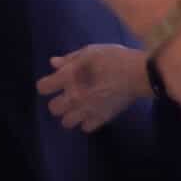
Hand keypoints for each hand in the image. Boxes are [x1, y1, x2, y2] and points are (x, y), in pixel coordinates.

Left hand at [37, 44, 151, 132]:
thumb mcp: (90, 51)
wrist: (138, 74)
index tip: (52, 83)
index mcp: (69, 77)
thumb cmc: (113, 58)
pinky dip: (86, 122)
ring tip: (78, 107)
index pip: (43, 87)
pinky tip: (91, 112)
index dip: (46, 85)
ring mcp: (87, 110)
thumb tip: (53, 63)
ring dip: (70, 115)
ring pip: (66, 122)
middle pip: (53, 108)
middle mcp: (74, 96)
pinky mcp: (101, 119)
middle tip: (67, 96)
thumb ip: (70, 59)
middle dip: (57, 102)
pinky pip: (85, 128)